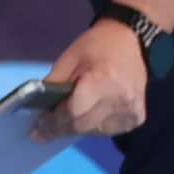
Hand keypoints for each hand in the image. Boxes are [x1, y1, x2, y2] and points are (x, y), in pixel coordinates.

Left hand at [39, 18, 150, 140]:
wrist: (129, 41)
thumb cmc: (95, 47)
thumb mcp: (67, 60)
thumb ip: (52, 86)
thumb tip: (39, 110)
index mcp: (102, 81)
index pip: (73, 112)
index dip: (53, 123)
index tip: (36, 130)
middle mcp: (121, 100)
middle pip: (83, 126)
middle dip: (60, 129)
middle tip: (42, 131)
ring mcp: (132, 111)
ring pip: (94, 132)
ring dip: (76, 129)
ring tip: (65, 121)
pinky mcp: (137, 118)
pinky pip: (108, 131)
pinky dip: (93, 128)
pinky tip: (87, 117)